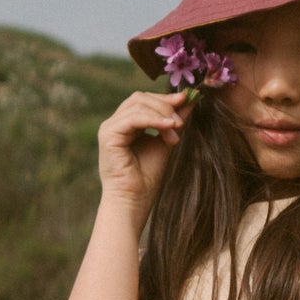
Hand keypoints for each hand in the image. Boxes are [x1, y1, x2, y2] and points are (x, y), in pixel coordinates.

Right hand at [96, 89, 193, 218]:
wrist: (134, 201)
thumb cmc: (147, 178)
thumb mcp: (166, 142)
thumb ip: (174, 122)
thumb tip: (191, 100)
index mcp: (126, 125)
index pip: (144, 101)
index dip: (164, 98)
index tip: (187, 99)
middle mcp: (115, 124)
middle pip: (139, 98)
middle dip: (164, 105)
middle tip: (181, 122)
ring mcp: (109, 128)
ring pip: (137, 104)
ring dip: (162, 114)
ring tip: (176, 130)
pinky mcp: (108, 135)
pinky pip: (133, 118)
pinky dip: (153, 119)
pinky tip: (169, 126)